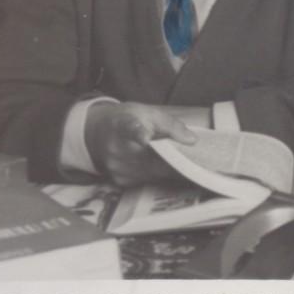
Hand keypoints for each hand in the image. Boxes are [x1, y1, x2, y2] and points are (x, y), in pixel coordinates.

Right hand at [84, 100, 198, 186]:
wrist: (96, 132)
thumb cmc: (126, 119)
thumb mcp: (148, 112)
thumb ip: (171, 124)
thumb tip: (192, 140)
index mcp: (123, 126)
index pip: (130, 129)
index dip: (138, 134)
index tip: (144, 137)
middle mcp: (117, 150)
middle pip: (152, 160)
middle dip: (174, 160)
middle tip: (197, 160)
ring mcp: (117, 168)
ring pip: (153, 174)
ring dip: (168, 169)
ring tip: (181, 161)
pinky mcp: (120, 181)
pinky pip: (147, 180)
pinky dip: (157, 174)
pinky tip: (163, 167)